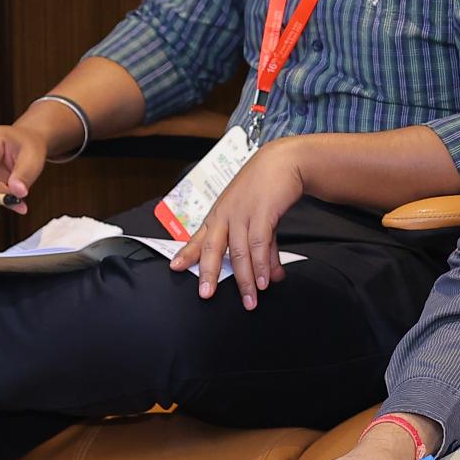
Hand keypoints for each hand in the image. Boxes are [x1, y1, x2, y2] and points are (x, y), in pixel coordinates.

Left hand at [169, 137, 306, 308]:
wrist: (284, 160)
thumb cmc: (266, 187)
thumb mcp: (257, 215)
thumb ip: (264, 247)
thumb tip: (270, 275)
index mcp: (220, 213)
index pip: (200, 237)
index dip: (186, 254)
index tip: (175, 268)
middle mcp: (227, 214)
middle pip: (213, 248)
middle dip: (209, 274)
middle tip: (207, 295)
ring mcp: (243, 212)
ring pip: (239, 251)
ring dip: (246, 279)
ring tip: (251, 299)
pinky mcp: (263, 211)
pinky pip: (260, 243)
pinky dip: (263, 264)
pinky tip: (266, 279)